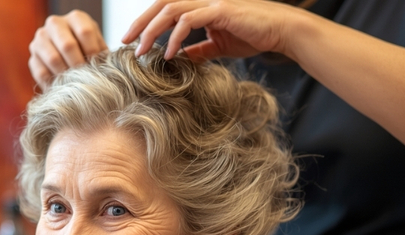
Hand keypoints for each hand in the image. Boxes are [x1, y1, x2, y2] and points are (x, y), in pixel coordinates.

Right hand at [29, 10, 107, 89]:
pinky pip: (42, 73)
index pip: (84, 32)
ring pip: (53, 59)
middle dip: (80, 66)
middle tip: (87, 79)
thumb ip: (104, 54)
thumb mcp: (100, 48)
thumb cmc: (90, 54)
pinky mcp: (33, 59)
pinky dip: (54, 84)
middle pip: (67, 45)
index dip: (93, 53)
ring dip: (67, 75)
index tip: (98, 67)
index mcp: (76, 18)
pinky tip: (64, 88)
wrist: (72, 61)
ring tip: (77, 85)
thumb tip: (106, 67)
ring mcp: (40, 40)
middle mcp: (55, 23)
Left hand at [122, 0, 299, 60]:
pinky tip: (168, 54)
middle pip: (161, 4)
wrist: (280, 31)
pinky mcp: (220, 10)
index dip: (146, 22)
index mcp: (198, 6)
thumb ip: (198, 50)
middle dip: (140, 23)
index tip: (132, 41)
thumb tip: (182, 59)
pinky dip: (175, 38)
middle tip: (125, 42)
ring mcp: (210, 2)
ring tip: (142, 50)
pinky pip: (190, 21)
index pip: (164, 9)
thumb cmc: (252, 35)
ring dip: (152, 30)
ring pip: (171, 10)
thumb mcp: (218, 45)